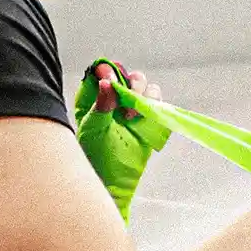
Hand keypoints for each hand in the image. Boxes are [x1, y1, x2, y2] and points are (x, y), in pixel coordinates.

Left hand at [74, 57, 170, 225]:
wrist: (115, 181)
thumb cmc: (97, 156)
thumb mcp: (94, 130)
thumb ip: (101, 106)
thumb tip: (107, 83)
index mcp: (94, 96)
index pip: (101, 70)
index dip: (107, 69)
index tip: (109, 78)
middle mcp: (114, 97)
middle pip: (127, 73)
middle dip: (129, 83)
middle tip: (125, 100)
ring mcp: (132, 106)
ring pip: (144, 85)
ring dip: (142, 94)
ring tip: (131, 116)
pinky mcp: (148, 116)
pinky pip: (156, 100)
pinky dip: (154, 104)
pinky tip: (142, 119)